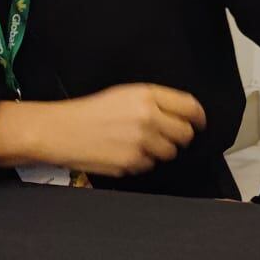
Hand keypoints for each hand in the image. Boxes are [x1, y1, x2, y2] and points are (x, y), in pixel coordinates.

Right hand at [0, 84, 205, 176]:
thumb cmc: (90, 111)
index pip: (190, 107)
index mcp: (147, 96)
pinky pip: (149, 165)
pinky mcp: (131, 163)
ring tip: (139, 142)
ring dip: (161, 150)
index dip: (198, 116)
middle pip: (185, 133)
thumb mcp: (125, 93)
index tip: (199, 121)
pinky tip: (125, 152)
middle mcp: (148, 118)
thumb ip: (156, 101)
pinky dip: (142, 161)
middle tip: (168, 135)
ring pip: (170, 152)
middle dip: (180, 136)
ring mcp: (140, 143)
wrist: (60, 130)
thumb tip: (184, 114)